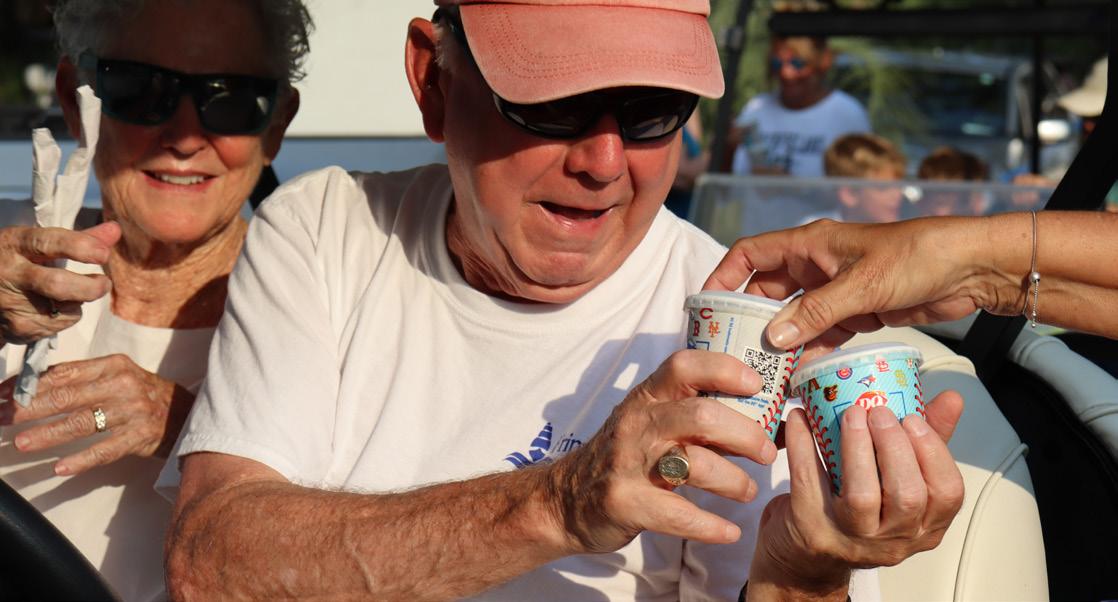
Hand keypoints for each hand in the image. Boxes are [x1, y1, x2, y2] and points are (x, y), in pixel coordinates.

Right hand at [0, 222, 119, 343]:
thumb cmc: (18, 262)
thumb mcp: (38, 244)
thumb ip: (79, 239)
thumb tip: (115, 230)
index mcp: (15, 244)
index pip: (48, 243)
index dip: (80, 247)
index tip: (103, 254)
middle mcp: (9, 273)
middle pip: (57, 284)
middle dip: (90, 287)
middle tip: (104, 283)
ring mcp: (10, 303)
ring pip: (63, 309)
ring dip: (79, 302)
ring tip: (71, 293)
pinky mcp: (16, 328)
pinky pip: (58, 325)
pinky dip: (66, 317)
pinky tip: (52, 307)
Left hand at [0, 353, 193, 474]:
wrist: (188, 412)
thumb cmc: (144, 394)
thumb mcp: (118, 375)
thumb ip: (83, 378)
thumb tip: (32, 385)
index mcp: (113, 365)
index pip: (64, 373)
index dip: (30, 384)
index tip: (3, 394)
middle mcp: (123, 385)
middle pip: (68, 397)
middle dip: (29, 409)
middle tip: (2, 418)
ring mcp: (133, 412)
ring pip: (83, 423)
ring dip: (48, 434)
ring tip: (21, 443)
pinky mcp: (141, 437)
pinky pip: (106, 450)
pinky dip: (81, 460)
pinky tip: (60, 468)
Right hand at [547, 350, 777, 553]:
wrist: (565, 500)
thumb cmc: (623, 457)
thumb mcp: (649, 423)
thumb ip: (695, 416)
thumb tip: (763, 417)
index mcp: (647, 398)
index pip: (684, 366)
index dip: (724, 370)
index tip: (757, 385)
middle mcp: (638, 424)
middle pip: (703, 416)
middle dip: (746, 435)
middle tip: (767, 453)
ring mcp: (629, 463)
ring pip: (697, 465)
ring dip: (735, 481)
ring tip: (749, 491)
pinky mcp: (626, 502)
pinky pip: (679, 515)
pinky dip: (711, 526)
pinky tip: (729, 532)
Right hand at [703, 218, 999, 351]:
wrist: (970, 267)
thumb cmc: (915, 257)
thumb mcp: (861, 285)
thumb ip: (815, 312)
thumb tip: (773, 338)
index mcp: (810, 244)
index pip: (751, 254)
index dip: (724, 276)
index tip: (706, 306)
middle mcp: (816, 265)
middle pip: (766, 290)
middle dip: (748, 317)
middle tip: (729, 350)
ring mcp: (835, 291)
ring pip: (793, 316)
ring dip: (779, 340)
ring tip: (759, 371)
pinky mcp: (857, 312)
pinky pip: (822, 334)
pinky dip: (809, 351)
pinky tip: (798, 375)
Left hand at [748, 392, 964, 597]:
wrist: (805, 560)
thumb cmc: (856, 514)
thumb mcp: (898, 484)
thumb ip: (925, 443)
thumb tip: (950, 399)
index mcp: (923, 527)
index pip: (948, 494)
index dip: (933, 452)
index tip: (913, 418)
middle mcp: (892, 539)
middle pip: (907, 496)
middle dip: (895, 447)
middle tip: (879, 412)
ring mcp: (850, 538)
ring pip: (862, 497)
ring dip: (858, 448)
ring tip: (852, 414)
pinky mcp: (810, 528)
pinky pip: (809, 481)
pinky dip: (804, 445)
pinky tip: (802, 419)